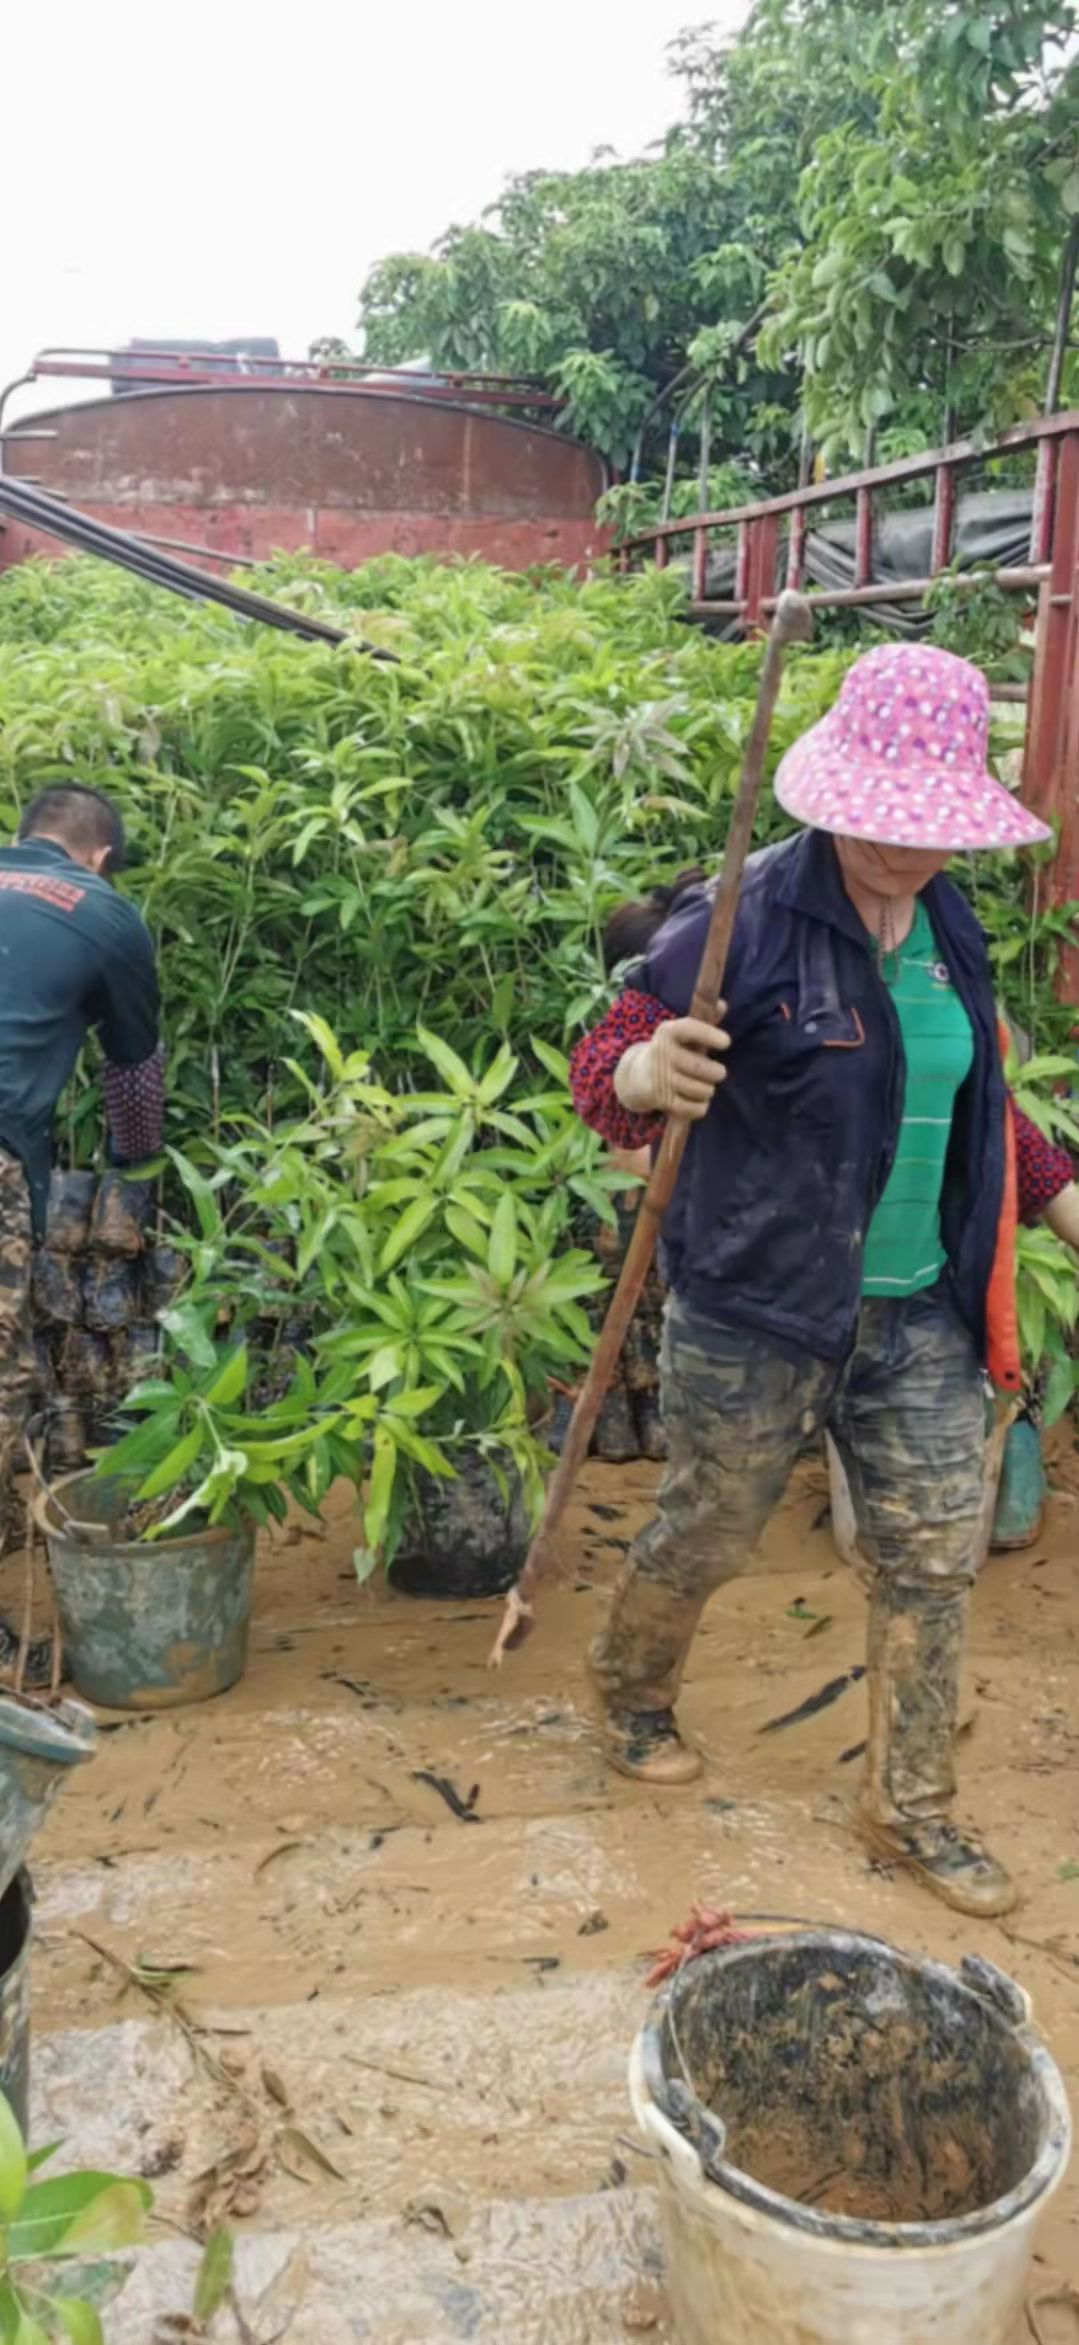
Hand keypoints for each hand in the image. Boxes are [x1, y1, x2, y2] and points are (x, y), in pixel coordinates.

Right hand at [614, 1013, 728, 1119]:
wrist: (637, 1076)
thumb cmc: (673, 1050)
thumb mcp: (683, 1032)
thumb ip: (706, 1017)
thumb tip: (721, 1005)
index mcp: (668, 1031)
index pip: (690, 1029)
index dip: (709, 1035)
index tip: (726, 1042)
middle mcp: (662, 1053)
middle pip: (701, 1068)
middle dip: (716, 1072)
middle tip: (718, 1072)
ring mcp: (660, 1078)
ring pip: (701, 1089)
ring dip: (708, 1089)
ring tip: (704, 1085)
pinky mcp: (661, 1100)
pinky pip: (694, 1108)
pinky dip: (701, 1106)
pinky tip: (697, 1100)